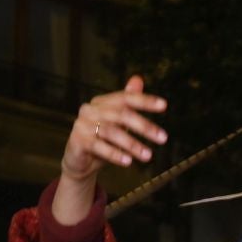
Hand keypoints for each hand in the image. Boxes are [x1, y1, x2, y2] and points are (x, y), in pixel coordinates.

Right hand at [52, 77, 167, 223]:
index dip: (145, 100)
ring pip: (111, 132)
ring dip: (132, 144)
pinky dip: (114, 154)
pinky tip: (128, 162)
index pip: (125, 97)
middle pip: (121, 114)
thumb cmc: (102, 139)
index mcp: (102, 102)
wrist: (79, 160)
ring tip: (148, 155)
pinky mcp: (77, 141)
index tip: (164, 105)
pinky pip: (98, 146)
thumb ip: (128, 103)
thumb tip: (138, 79)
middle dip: (144, 126)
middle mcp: (90, 110)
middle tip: (163, 138)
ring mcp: (82, 125)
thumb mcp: (118, 122)